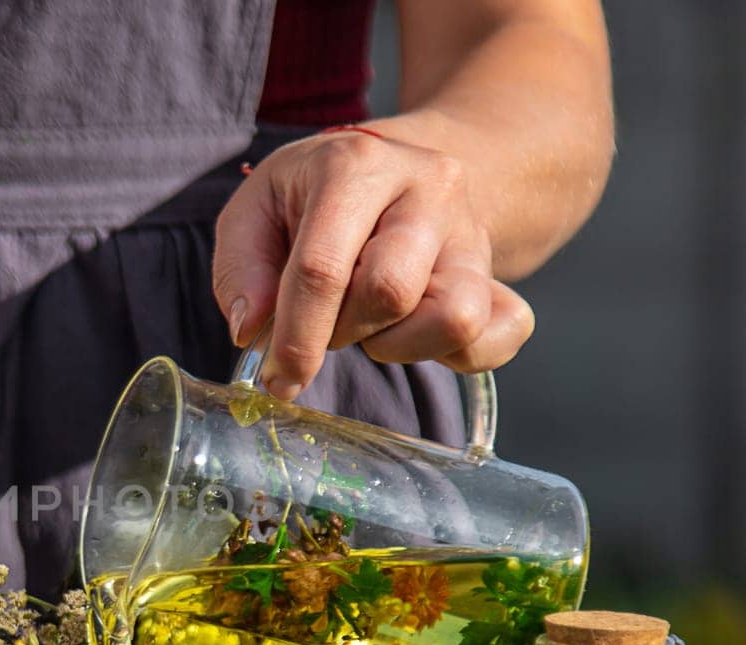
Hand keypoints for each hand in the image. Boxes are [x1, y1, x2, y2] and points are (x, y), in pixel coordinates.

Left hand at [212, 128, 534, 397]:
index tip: (278, 379)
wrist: (402, 168)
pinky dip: (456, 356)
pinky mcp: (501, 271)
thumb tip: (253, 331)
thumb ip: (242, 269)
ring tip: (370, 323)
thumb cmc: (314, 195)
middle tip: (325, 321)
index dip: (296, 337)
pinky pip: (503, 334)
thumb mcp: (257, 208)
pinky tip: (413, 334)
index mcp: (356, 165)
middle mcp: (428, 188)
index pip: (323, 268)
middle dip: (342, 330)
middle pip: (389, 292)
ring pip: (455, 317)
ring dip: (399, 345)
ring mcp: (472, 230)